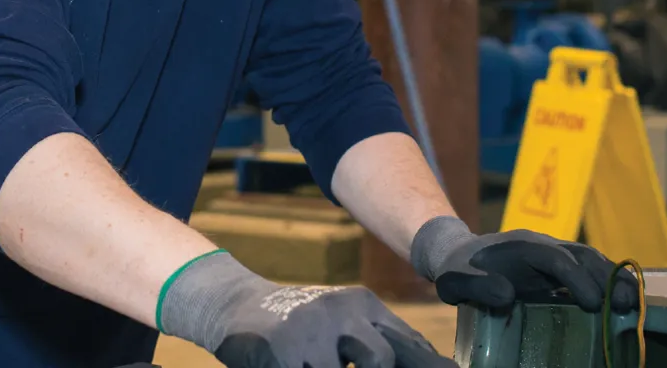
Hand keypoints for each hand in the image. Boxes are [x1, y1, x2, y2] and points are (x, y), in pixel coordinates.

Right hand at [159, 251, 455, 367]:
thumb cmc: (299, 325)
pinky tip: (297, 364)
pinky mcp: (281, 353)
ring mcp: (310, 333)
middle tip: (350, 364)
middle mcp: (341, 313)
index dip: (428, 366)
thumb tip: (432, 363)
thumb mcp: (344, 322)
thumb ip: (382, 341)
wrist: (234, 305)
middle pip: (382, 360)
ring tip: (315, 358)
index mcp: (363, 305)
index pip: (408, 344)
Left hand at [407, 216, 639, 312]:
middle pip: (581, 255)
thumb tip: (507, 296)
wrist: (456, 254)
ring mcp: (551, 251)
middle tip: (627, 303)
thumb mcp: (457, 282)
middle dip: (606, 278)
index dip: (577, 280)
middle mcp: (542, 243)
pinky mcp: (555, 263)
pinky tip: (620, 295)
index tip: (594, 304)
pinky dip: (604, 279)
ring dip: (611, 278)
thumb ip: (478, 287)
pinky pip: (585, 267)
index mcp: (522, 245)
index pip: (557, 260)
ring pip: (588, 259)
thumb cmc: (457, 271)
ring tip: (634, 300)